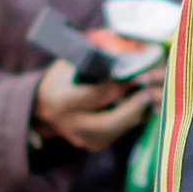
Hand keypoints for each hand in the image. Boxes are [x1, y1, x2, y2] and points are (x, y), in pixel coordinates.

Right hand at [33, 59, 161, 152]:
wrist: (45, 105)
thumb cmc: (62, 78)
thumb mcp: (69, 62)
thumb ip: (91, 57)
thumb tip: (120, 47)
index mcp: (59, 100)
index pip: (95, 96)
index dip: (118, 86)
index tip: (135, 75)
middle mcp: (67, 123)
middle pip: (109, 122)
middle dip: (132, 107)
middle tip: (146, 92)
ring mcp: (79, 138)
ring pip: (116, 131)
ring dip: (135, 115)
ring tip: (145, 98)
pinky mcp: (91, 144)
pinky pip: (116, 135)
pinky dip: (129, 121)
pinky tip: (136, 108)